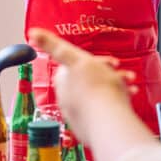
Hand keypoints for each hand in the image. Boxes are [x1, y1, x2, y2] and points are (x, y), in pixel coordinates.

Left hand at [28, 27, 134, 146]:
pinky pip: (105, 109)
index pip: (74, 65)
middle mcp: (68, 98)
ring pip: (99, 93)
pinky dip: (117, 101)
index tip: (109, 62)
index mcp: (63, 81)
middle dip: (106, 73)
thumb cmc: (96, 88)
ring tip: (128, 85)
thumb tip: (32, 33)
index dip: (94, 61)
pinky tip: (127, 99)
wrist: (110, 120)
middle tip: (120, 73)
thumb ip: (52, 44)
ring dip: (116, 85)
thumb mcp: (74, 56)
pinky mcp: (92, 126)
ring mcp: (80, 113)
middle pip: (88, 79)